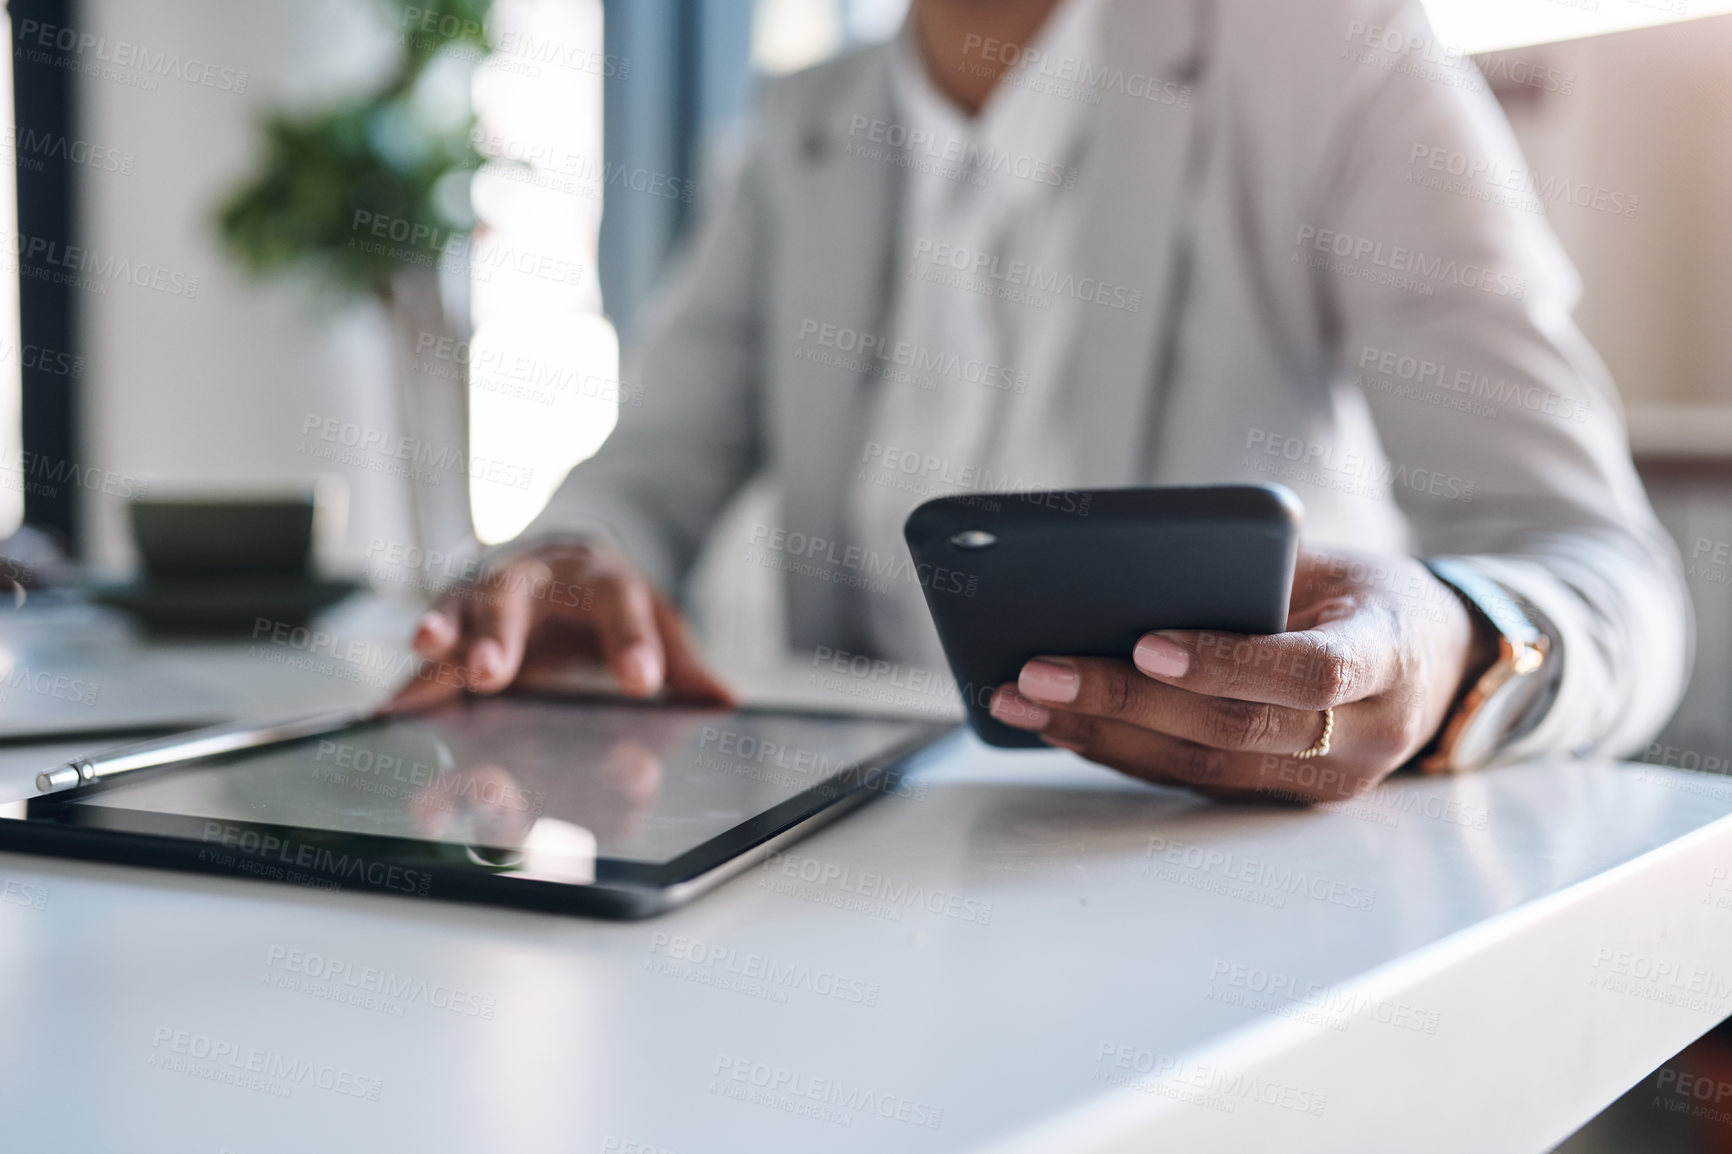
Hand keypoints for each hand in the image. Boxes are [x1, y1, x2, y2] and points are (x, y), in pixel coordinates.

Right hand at [390, 541, 735, 711]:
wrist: (568, 561)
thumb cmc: (614, 602)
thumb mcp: (658, 624)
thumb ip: (684, 664)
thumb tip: (725, 702)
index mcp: (603, 577)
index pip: (622, 604)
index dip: (632, 641)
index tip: (642, 680)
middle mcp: (538, 576)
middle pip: (517, 596)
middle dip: (501, 633)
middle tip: (491, 673)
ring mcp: (489, 593)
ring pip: (460, 605)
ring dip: (441, 631)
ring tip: (423, 650)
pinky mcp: (455, 622)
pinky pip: (429, 653)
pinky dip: (410, 680)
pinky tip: (388, 711)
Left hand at [987, 548, 1497, 801]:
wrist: (1440, 664)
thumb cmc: (1366, 597)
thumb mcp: (1331, 564)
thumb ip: (1253, 570)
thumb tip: (1123, 569)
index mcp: (1389, 656)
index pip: (1308, 672)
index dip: (1226, 663)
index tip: (1145, 643)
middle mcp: (1366, 735)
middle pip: (1233, 731)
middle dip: (1124, 703)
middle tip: (1038, 672)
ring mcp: (1327, 781)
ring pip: (1203, 769)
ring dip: (1102, 737)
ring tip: (1023, 702)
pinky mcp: (1285, 801)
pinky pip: (1194, 782)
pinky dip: (1121, 753)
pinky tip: (1058, 725)